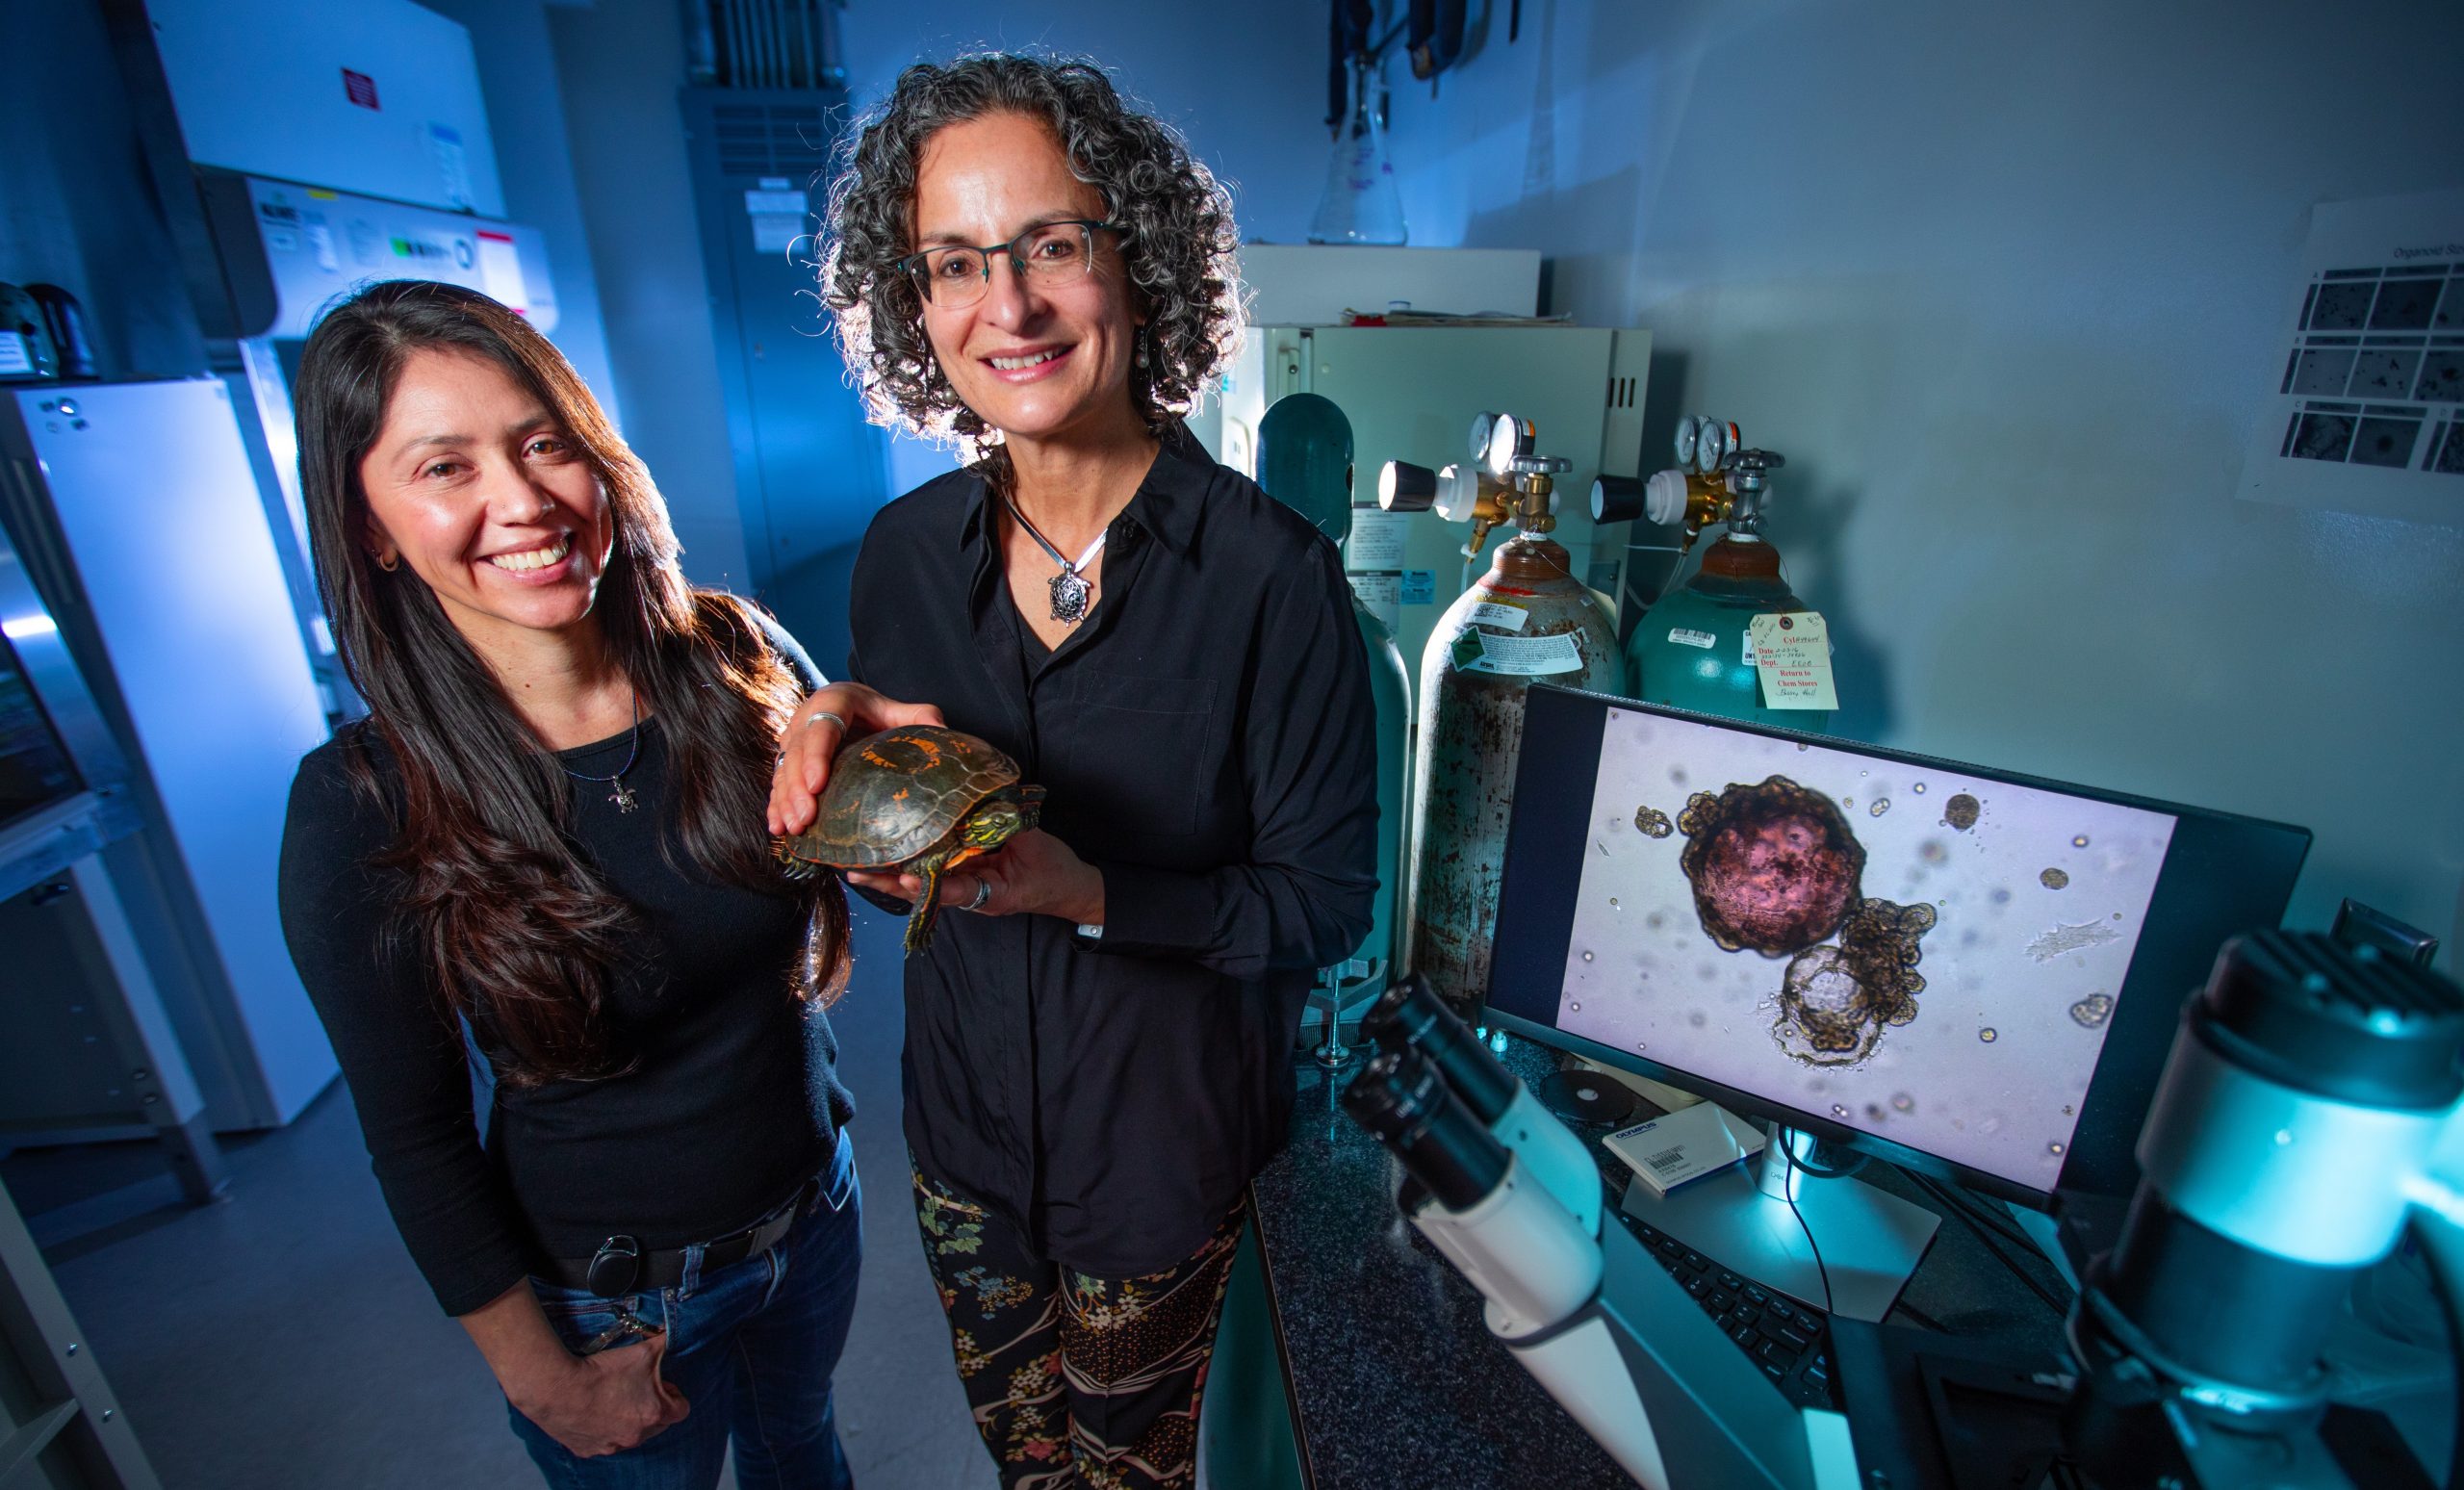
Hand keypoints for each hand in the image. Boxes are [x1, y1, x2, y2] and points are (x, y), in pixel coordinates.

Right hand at [509, 1330, 688, 1457]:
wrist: (557, 1388)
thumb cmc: (602, 1371)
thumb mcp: (643, 1351)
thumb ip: (665, 1344)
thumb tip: (673, 1333)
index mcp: (654, 1414)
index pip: (681, 1410)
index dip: (674, 1395)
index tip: (661, 1384)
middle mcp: (636, 1436)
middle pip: (657, 1425)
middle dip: (652, 1408)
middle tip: (636, 1389)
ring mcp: (611, 1446)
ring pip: (630, 1436)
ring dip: (628, 1421)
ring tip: (613, 1399)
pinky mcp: (588, 1450)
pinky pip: (603, 1442)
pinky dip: (602, 1430)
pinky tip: (593, 1412)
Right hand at [768, 683, 944, 834]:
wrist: (858, 710)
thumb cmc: (883, 713)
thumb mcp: (905, 712)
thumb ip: (923, 718)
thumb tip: (945, 736)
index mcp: (834, 700)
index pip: (822, 728)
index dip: (816, 756)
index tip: (817, 784)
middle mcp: (806, 718)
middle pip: (797, 753)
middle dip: (797, 788)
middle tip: (806, 818)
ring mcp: (793, 740)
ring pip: (783, 769)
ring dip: (784, 801)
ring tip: (793, 828)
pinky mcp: (788, 760)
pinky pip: (777, 782)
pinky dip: (776, 805)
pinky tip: (778, 828)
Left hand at [848, 828, 1105, 927]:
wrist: (1070, 887)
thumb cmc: (1054, 872)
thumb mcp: (1035, 848)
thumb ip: (1008, 826)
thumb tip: (982, 802)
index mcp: (988, 892)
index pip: (953, 891)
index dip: (930, 885)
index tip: (907, 877)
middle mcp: (969, 892)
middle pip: (924, 889)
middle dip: (891, 880)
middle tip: (855, 870)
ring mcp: (964, 884)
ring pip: (922, 880)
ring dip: (890, 872)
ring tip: (854, 863)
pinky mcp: (964, 872)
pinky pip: (933, 867)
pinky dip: (910, 858)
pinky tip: (885, 847)